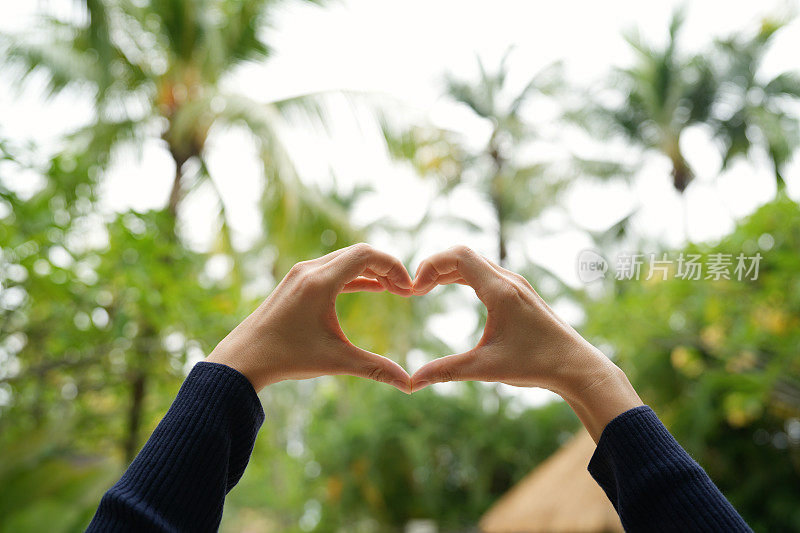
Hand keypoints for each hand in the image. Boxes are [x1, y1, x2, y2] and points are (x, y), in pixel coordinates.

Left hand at [206, 244, 413, 393]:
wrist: (242, 360)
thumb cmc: (287, 358)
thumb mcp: (336, 361)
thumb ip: (375, 368)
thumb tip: (409, 385)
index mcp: (320, 282)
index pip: (366, 255)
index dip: (392, 267)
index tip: (408, 289)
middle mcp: (309, 270)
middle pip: (358, 252)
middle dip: (386, 268)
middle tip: (405, 291)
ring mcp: (300, 274)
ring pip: (345, 259)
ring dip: (371, 271)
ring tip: (394, 290)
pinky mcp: (296, 282)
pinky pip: (333, 270)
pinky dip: (355, 276)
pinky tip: (373, 288)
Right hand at [409, 246, 641, 439]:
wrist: (576, 366)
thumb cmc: (535, 365)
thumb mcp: (486, 368)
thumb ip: (446, 371)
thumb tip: (413, 382)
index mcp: (500, 291)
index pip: (458, 256)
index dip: (430, 266)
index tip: (415, 291)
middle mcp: (509, 280)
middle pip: (463, 255)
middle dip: (434, 267)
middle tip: (415, 290)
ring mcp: (515, 284)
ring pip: (474, 262)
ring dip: (447, 271)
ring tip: (425, 289)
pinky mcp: (519, 292)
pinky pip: (484, 272)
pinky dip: (462, 276)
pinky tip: (450, 290)